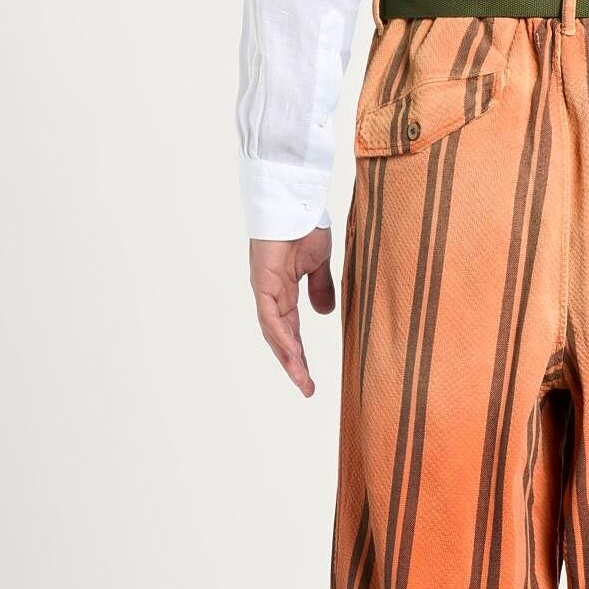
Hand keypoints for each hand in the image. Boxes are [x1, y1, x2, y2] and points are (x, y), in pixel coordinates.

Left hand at [250, 230, 335, 396]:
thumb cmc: (305, 224)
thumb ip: (321, 288)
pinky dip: (282, 336)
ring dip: (289, 358)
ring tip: (303, 380)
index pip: (292, 330)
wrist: (296, 200)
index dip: (300, 354)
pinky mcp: (263, 282)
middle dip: (294, 364)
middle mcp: (271, 295)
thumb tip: (325, 314)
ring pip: (275, 333)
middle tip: (307, 388)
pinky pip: (272, 316)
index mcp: (284, 291)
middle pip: (281, 337)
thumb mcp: (319, 263)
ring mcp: (265, 289)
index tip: (310, 377)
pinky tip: (293, 353)